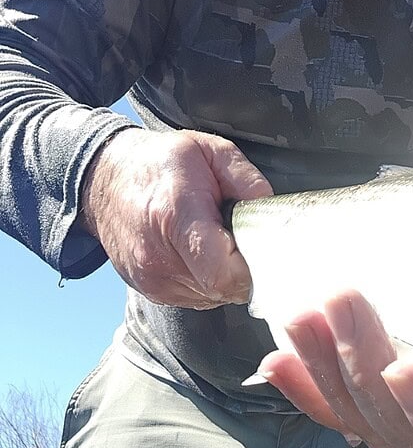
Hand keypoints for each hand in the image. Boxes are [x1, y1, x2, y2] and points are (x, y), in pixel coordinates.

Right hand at [79, 128, 272, 308]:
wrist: (105, 180)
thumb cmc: (160, 162)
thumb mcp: (210, 150)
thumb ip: (247, 180)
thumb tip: (272, 211)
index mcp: (176, 216)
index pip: (223, 272)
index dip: (254, 267)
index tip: (264, 246)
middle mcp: (159, 257)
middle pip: (223, 288)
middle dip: (245, 267)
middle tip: (242, 236)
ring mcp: (152, 280)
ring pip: (213, 297)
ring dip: (227, 274)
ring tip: (217, 239)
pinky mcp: (151, 292)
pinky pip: (197, 297)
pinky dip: (209, 279)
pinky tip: (203, 251)